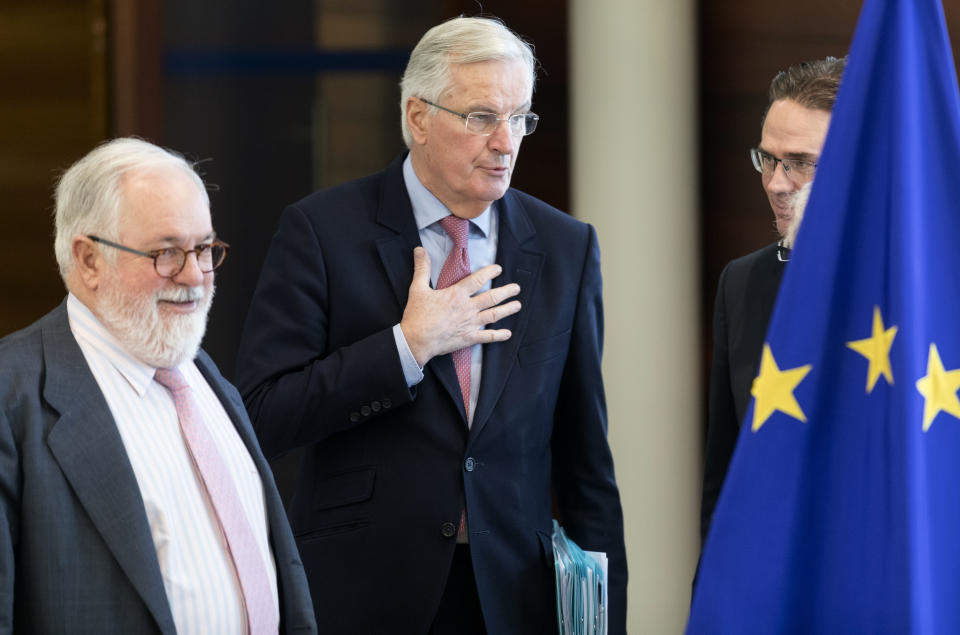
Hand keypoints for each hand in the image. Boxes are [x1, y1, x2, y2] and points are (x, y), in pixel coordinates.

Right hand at [400, 247, 520, 366]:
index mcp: (457, 294)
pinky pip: (488, 337)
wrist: (416, 340)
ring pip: (494, 315)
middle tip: (516, 288)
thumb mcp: (418, 288)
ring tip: (517, 305)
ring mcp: (470, 324)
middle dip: (506, 292)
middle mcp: (467, 308)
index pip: (478, 279)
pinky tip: (508, 333)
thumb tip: (419, 249)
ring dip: (508, 309)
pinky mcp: (469, 338)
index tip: (498, 269)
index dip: (490, 272)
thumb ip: (422, 268)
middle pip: (492, 297)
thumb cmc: (417, 315)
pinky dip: (499, 335)